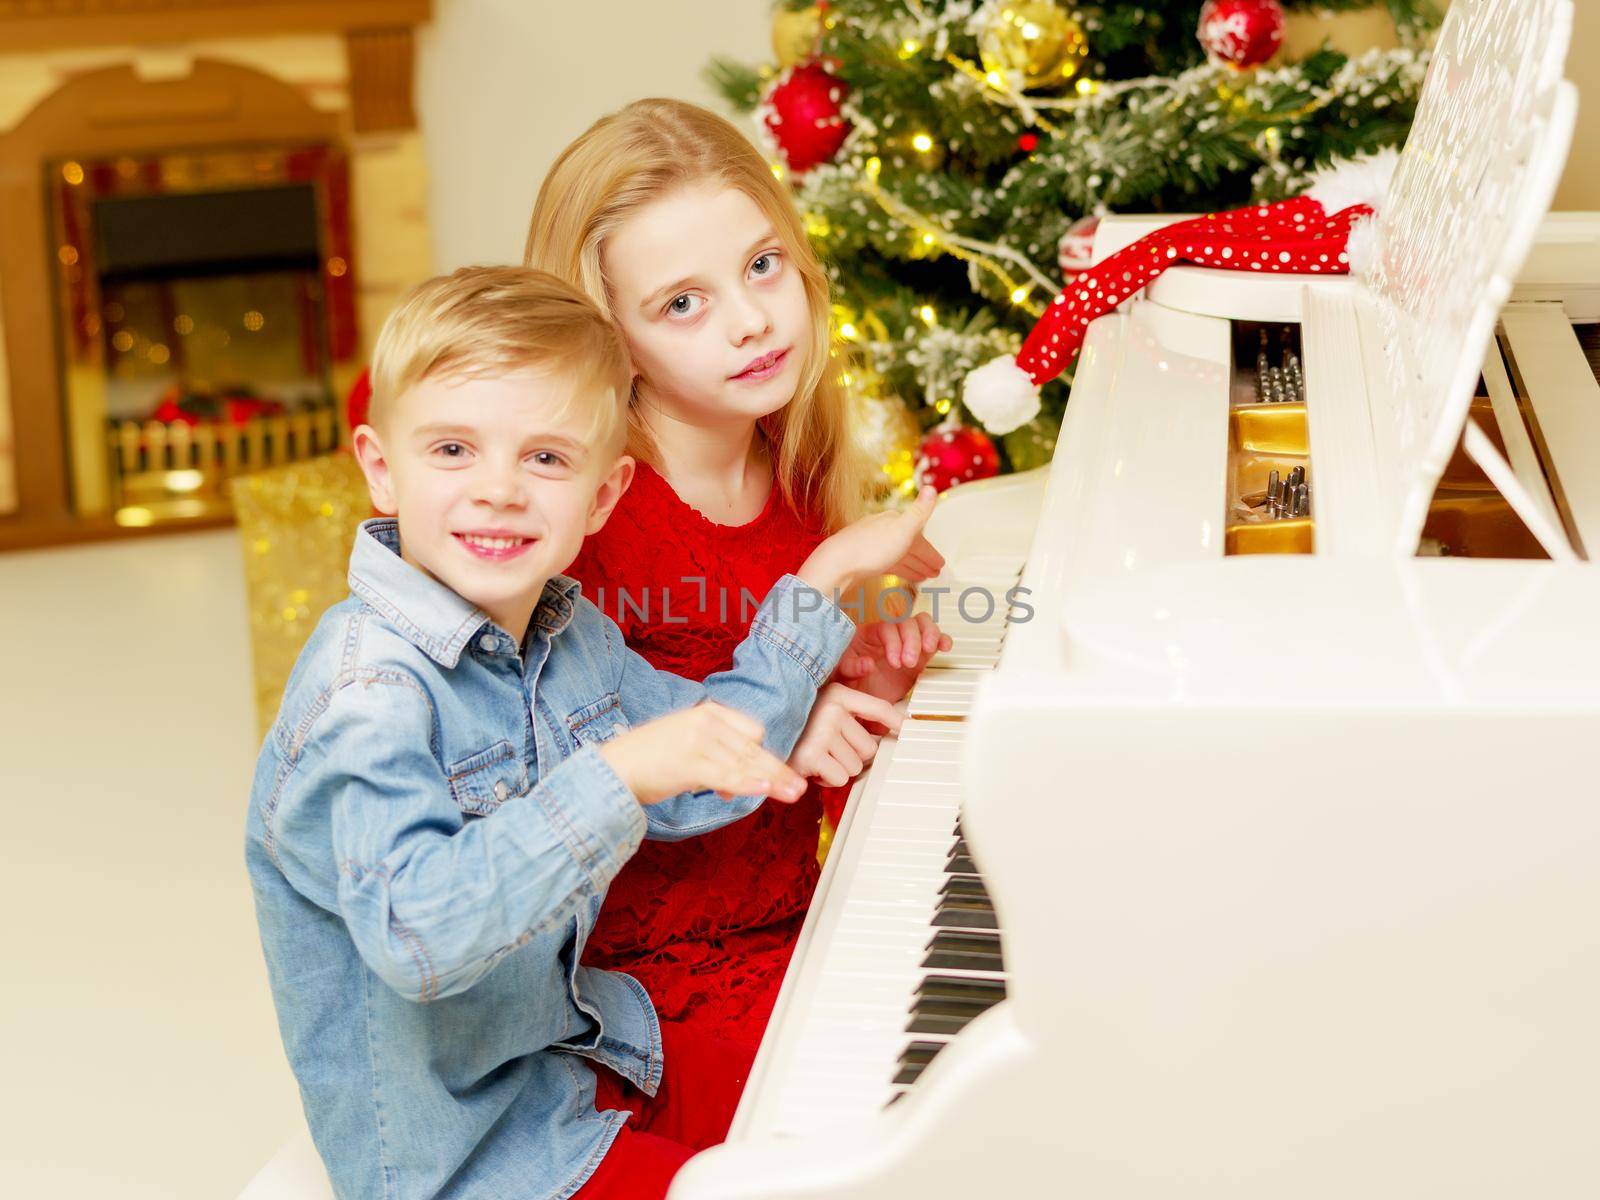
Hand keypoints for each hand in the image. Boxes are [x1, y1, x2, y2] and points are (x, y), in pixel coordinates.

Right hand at [598, 702, 805, 805]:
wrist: (613, 768)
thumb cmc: (648, 760)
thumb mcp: (686, 747)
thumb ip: (714, 760)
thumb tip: (734, 787)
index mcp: (708, 711)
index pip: (751, 731)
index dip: (761, 756)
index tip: (769, 779)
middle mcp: (706, 721)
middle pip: (752, 748)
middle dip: (777, 770)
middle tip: (798, 787)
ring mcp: (699, 741)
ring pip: (745, 764)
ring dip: (772, 780)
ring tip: (793, 793)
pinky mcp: (690, 763)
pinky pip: (727, 776)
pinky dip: (748, 784)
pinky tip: (765, 790)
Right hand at [789, 683, 902, 787]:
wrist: (759, 736)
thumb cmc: (795, 725)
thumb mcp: (821, 708)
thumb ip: (852, 711)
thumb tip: (895, 722)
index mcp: (838, 694)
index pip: (878, 708)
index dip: (896, 720)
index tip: (906, 729)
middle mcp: (832, 709)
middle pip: (870, 748)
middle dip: (853, 756)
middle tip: (832, 751)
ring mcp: (822, 732)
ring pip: (855, 766)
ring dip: (839, 769)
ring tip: (819, 757)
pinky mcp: (812, 755)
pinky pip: (840, 778)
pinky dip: (827, 780)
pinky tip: (812, 768)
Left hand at [796, 486, 944, 597]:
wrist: (838, 563)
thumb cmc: (871, 548)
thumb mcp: (903, 528)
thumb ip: (919, 511)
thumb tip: (931, 488)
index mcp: (893, 521)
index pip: (918, 538)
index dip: (930, 552)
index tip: (940, 564)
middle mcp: (881, 530)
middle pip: (907, 546)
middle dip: (922, 560)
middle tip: (935, 573)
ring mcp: (870, 545)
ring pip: (897, 556)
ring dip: (911, 566)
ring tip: (923, 578)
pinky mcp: (861, 559)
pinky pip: (884, 564)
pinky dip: (896, 569)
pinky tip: (900, 576)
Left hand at [834, 612, 950, 703]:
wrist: (861, 693)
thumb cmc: (849, 679)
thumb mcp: (842, 674)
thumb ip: (851, 667)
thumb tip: (867, 664)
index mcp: (869, 633)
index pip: (886, 627)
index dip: (893, 642)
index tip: (894, 662)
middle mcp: (890, 633)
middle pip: (906, 622)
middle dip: (911, 640)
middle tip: (908, 662)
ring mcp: (906, 641)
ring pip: (922, 623)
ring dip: (929, 634)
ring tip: (929, 650)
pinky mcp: (920, 653)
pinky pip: (934, 639)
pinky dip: (942, 639)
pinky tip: (945, 647)